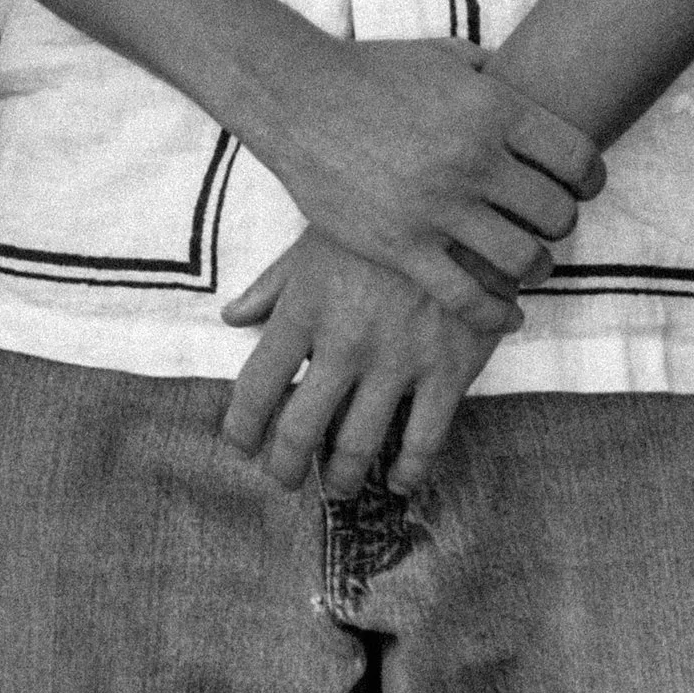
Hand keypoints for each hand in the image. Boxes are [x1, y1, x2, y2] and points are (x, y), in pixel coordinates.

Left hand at [219, 229, 500, 498]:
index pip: (255, 386)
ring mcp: (397, 360)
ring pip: (358, 446)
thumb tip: (232, 317)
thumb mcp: (316, 242)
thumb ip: (273, 285)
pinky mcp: (448, 371)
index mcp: (305, 308)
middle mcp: (345, 342)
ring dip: (343, 478)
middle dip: (286, 466)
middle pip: (301, 429)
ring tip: (339, 486)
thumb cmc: (378, 223)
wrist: (461, 206)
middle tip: (284, 480)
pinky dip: (409, 473)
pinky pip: (424, 442)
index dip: (242, 427)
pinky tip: (399, 481)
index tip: (241, 445)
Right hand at [257, 30, 603, 326]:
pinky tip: (504, 313)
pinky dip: (495, 313)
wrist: (294, 96)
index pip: (578, 159)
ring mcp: (437, 206)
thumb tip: (518, 78)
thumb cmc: (368, 71)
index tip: (580, 189)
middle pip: (558, 214)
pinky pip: (467, 296)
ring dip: (534, 270)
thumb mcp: (438, 55)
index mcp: (491, 109)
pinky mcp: (402, 245)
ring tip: (525, 268)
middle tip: (545, 228)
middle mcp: (473, 159)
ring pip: (523, 261)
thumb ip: (488, 71)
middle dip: (559, 225)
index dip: (590, 180)